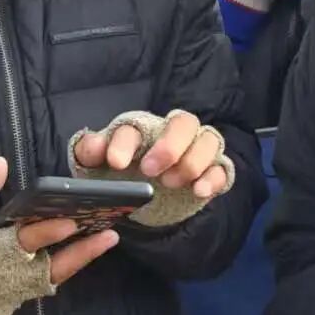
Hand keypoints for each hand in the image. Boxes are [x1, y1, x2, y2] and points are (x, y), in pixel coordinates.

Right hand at [0, 157, 119, 285]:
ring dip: (74, 262)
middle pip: (50, 269)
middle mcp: (1, 280)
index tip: (72, 218)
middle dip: (81, 253)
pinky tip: (71, 253)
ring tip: (101, 240)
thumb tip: (1, 164)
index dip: (49, 231)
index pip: (24, 243)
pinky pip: (34, 288)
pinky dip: (54, 271)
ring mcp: (3, 297)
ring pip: (47, 280)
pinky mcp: (2, 304)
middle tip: (110, 235)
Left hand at [74, 110, 228, 200]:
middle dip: (169, 146)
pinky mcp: (212, 171)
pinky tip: (199, 191)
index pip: (136, 126)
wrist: (144, 192)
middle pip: (184, 122)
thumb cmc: (122, 171)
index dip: (124, 143)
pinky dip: (213, 177)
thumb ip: (91, 152)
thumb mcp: (99, 164)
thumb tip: (94, 146)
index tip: (115, 163)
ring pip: (208, 140)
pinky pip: (222, 168)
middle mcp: (173, 132)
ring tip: (170, 182)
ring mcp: (196, 150)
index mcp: (141, 128)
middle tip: (150, 170)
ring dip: (191, 162)